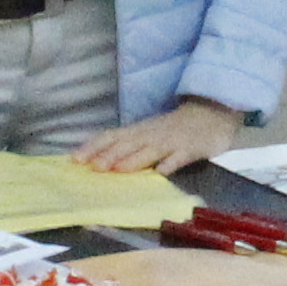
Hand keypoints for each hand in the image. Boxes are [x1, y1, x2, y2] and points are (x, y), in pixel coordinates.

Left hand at [76, 98, 246, 174]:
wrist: (211, 113)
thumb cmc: (174, 128)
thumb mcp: (148, 133)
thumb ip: (128, 145)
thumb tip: (98, 160)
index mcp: (139, 130)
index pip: (112, 136)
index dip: (94, 147)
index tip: (75, 159)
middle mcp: (151, 134)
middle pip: (128, 144)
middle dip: (110, 155)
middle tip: (93, 167)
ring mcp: (171, 141)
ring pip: (150, 150)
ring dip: (134, 159)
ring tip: (118, 169)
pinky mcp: (191, 149)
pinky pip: (180, 157)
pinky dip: (170, 164)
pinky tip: (161, 172)